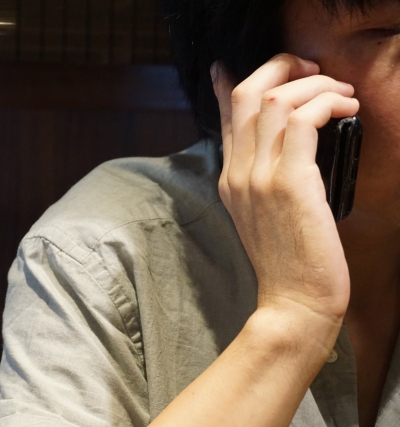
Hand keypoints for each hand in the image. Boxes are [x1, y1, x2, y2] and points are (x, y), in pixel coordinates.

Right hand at [213, 54, 358, 331]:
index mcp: (230, 179)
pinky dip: (326, 103)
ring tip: (341, 92)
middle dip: (281, 67)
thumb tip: (279, 151)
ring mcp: (258, 177)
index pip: (227, 117)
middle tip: (312, 69)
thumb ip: (263, 179)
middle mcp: (238, 172)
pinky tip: (346, 109)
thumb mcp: (263, 216)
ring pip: (276, 100)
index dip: (232, 84)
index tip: (234, 68)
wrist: (293, 302)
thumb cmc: (288, 261)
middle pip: (247, 95)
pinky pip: (301, 122)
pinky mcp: (289, 183)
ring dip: (314, 83)